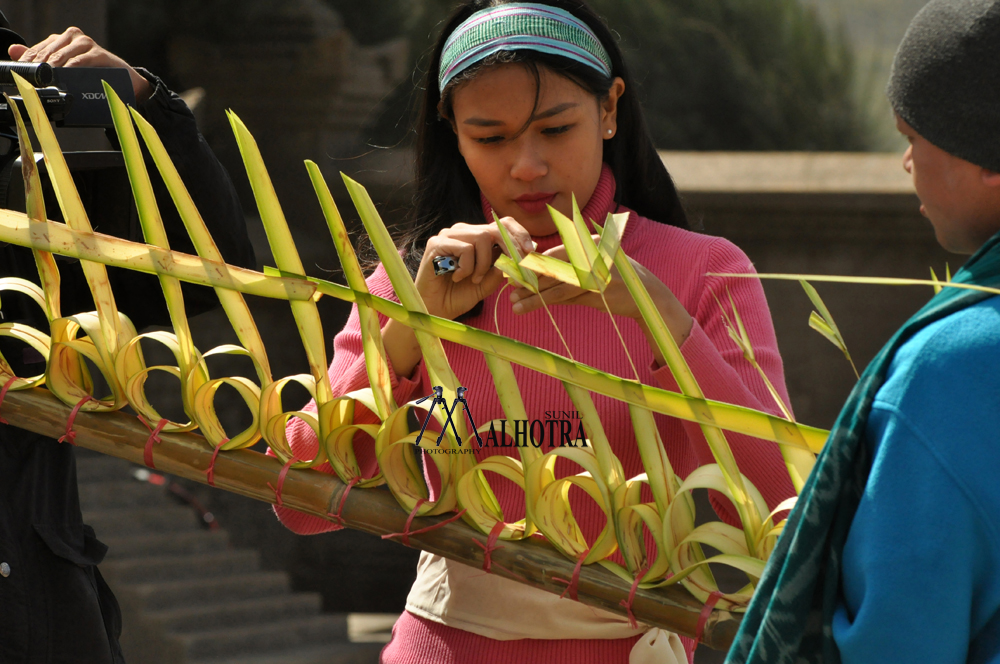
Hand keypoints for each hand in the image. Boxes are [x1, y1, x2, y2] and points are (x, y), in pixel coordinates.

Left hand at [8, 27, 151, 102]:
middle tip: (33, 81)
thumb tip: (13, 50)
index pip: (37, 50)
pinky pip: (79, 60)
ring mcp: (86, 43)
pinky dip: (69, 69)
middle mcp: (72, 37)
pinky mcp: (98, 52)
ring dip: (51, 68)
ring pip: (61, 55)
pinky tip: (63, 76)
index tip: (24, 77)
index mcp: (61, 40)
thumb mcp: (66, 69)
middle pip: (47, 52)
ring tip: (45, 79)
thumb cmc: (95, 76)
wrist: (124, 83)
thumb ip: (40, 58)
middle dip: (38, 67)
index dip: (28, 63)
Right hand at [380, 217, 533, 379]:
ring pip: (481, 238)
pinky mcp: (437, 244)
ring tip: (472, 279)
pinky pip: (465, 249)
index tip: (531, 251)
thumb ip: (502, 267)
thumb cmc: (458, 296)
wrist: (434, 310)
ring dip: (482, 264)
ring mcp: (448, 235)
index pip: (502, 223)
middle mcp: (462, 231)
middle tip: (513, 269)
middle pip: (495, 228)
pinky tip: (456, 277)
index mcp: (476, 237)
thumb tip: (524, 252)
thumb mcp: (488, 282)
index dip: (519, 234)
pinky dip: (467, 267)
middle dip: (509, 249)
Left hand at [508, 243, 693, 361]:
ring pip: (555, 284)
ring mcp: (595, 271)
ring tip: (513, 302)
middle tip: (508, 286)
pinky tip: (527, 306)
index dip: (531, 263)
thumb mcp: (592, 269)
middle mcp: (591, 252)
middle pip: (551, 267)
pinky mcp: (596, 290)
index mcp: (588, 241)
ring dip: (532, 294)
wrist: (647, 297)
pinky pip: (564, 296)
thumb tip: (535, 274)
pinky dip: (544, 302)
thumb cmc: (615, 282)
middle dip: (527, 278)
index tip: (512, 271)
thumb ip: (567, 270)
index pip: (554, 253)